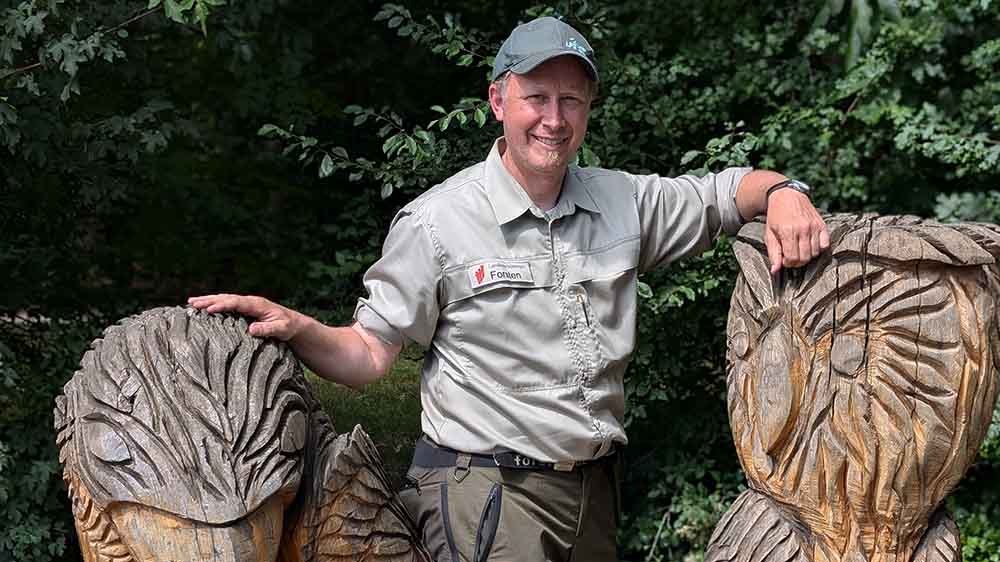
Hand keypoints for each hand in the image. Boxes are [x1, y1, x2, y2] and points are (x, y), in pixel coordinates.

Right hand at [187, 294, 302, 339]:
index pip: (236, 303)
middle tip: (192, 303)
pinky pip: (227, 304)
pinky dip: (214, 303)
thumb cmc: (288, 327)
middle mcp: (250, 301)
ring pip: (225, 299)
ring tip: (191, 302)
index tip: (208, 310)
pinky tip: (203, 307)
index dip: (222, 305)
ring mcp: (247, 304)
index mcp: (257, 305)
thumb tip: (251, 330)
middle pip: (226, 298)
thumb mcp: (281, 330)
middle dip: (209, 300)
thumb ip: (268, 329)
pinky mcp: (244, 309)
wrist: (293, 323)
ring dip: (208, 300)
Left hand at [764, 190, 829, 273]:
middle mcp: (803, 229)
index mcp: (788, 231)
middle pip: (805, 258)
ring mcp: (814, 226)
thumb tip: (775, 271)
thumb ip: (773, 253)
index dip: (788, 263)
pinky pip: (824, 245)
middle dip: (797, 262)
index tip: (784, 259)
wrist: (786, 195)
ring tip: (798, 249)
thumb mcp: (769, 234)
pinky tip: (809, 244)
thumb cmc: (776, 216)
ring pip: (815, 253)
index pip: (793, 259)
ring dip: (807, 255)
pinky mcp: (822, 224)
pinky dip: (818, 248)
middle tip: (791, 256)